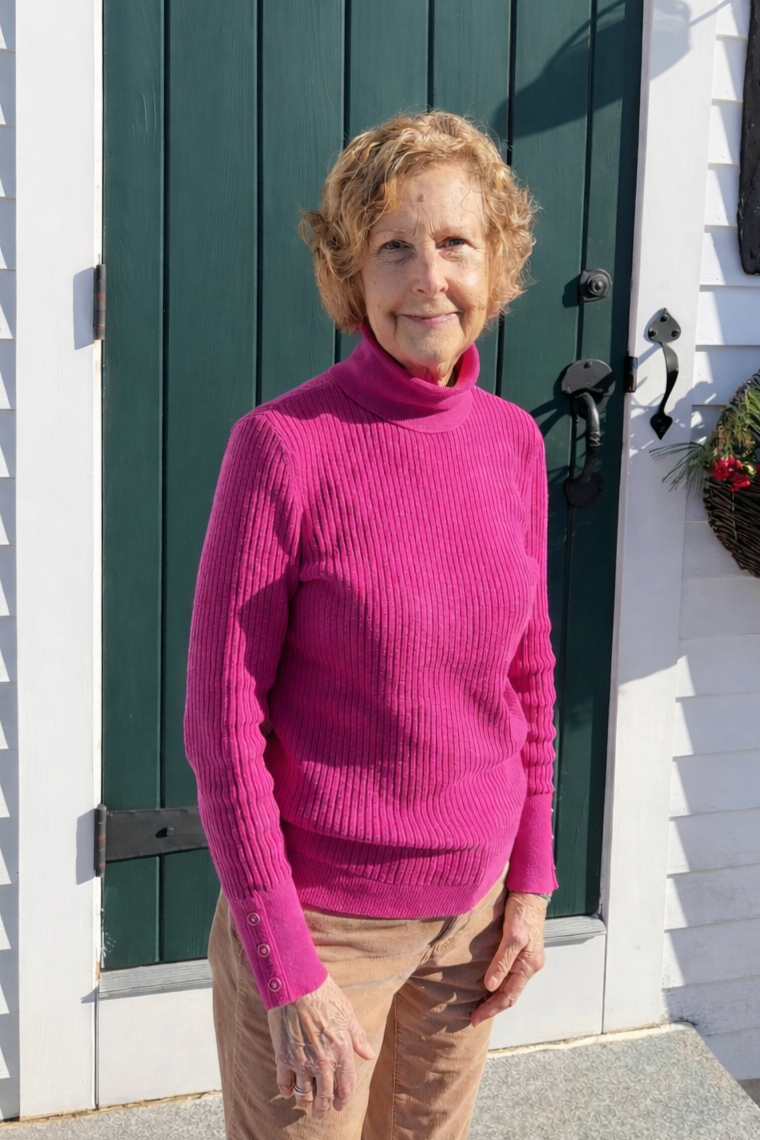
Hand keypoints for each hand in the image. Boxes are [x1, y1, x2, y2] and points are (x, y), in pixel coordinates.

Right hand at [267, 974, 374, 1117]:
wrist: (296, 986)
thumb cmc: (324, 995)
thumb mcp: (348, 1014)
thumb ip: (358, 1038)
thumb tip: (368, 1054)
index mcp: (341, 1051)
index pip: (345, 1087)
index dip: (343, 1099)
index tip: (341, 1105)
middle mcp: (322, 1062)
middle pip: (324, 1097)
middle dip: (324, 1107)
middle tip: (322, 1111)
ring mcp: (301, 1061)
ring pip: (304, 1094)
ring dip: (306, 1102)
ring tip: (307, 1104)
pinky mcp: (283, 1057)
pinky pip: (284, 1083)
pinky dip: (286, 1091)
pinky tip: (288, 1092)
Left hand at [470, 891, 546, 1027]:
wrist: (530, 891)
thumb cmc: (524, 910)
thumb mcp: (513, 935)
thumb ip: (502, 960)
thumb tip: (490, 986)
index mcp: (530, 965)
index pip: (509, 996)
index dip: (492, 1008)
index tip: (475, 1018)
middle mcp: (529, 965)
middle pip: (510, 994)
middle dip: (492, 1007)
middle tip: (472, 1017)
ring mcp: (525, 958)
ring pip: (509, 985)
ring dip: (494, 997)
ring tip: (477, 1005)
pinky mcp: (519, 950)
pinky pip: (508, 973)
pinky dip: (497, 983)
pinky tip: (486, 984)